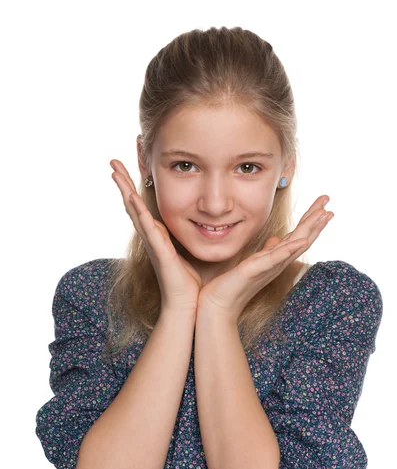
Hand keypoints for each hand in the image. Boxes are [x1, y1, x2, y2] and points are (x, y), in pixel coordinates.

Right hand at [110, 159, 201, 313]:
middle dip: (124, 183)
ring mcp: (154, 244)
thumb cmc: (193, 284)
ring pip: (135, 211)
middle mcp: (153, 237)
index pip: (146, 206)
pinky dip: (138, 211)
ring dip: (124, 190)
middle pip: (134, 205)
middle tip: (113, 161)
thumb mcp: (196, 252)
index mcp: (161, 236)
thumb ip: (198, 235)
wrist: (190, 307)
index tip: (133, 166)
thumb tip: (212, 222)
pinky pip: (147, 228)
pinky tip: (130, 197)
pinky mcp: (159, 251)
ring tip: (114, 170)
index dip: (137, 187)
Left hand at [197, 195, 333, 320]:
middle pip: (302, 238)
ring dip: (310, 229)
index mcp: (276, 259)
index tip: (323, 204)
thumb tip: (276, 239)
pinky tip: (302, 240)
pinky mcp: (255, 271)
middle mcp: (277, 263)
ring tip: (323, 214)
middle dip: (315, 219)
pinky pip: (275, 259)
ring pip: (294, 245)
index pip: (297, 236)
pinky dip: (289, 249)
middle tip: (328, 200)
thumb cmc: (233, 285)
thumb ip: (267, 251)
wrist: (219, 306)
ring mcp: (268, 267)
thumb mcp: (253, 262)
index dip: (310, 220)